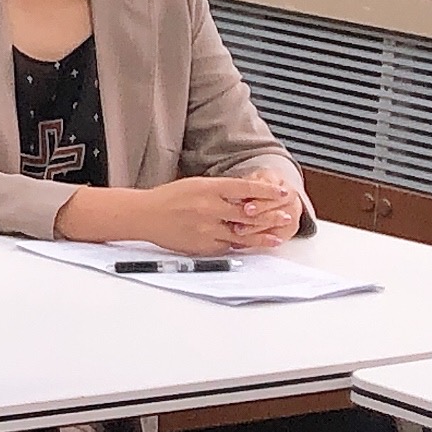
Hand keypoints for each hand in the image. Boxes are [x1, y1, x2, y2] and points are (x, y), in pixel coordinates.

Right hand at [136, 175, 295, 256]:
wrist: (144, 215)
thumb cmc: (169, 198)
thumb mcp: (195, 185)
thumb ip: (220, 190)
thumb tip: (247, 196)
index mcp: (207, 188)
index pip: (246, 188)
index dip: (267, 190)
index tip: (282, 193)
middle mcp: (209, 208)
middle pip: (249, 213)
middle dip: (271, 215)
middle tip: (286, 216)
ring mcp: (206, 229)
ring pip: (242, 234)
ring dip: (262, 235)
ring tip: (277, 236)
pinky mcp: (202, 245)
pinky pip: (227, 246)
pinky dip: (239, 244)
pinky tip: (249, 244)